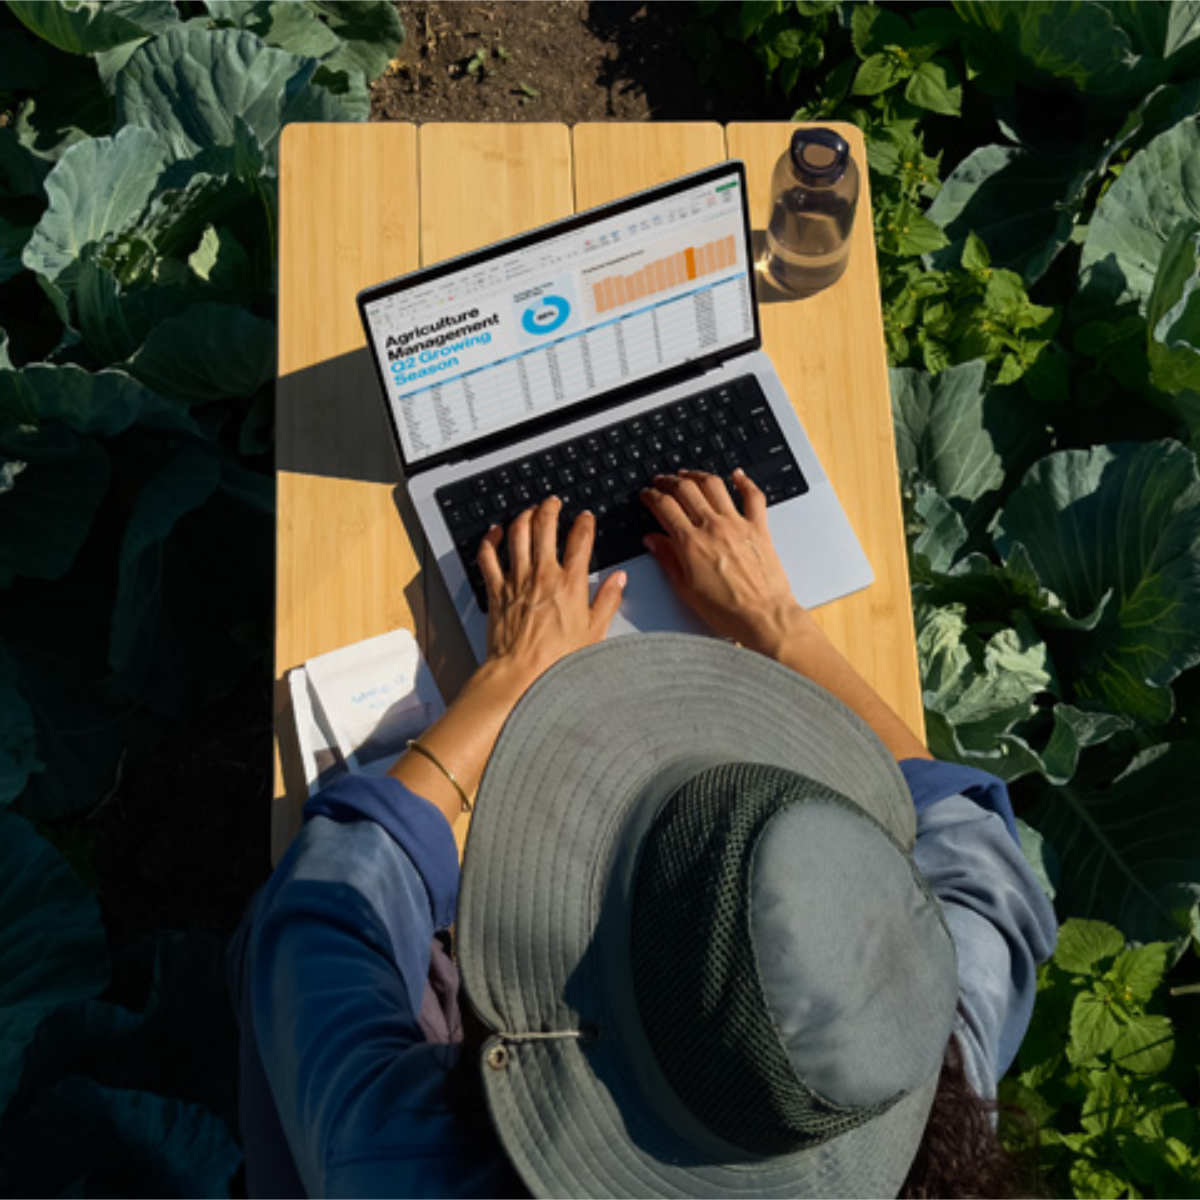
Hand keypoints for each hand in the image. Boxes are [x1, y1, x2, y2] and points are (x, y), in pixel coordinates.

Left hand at [477, 495, 626, 690]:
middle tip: (553, 502)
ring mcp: (517, 579)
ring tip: (530, 510)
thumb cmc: (557, 660)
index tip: (586, 518)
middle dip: (550, 508)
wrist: (520, 674)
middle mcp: (543, 575)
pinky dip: (490, 540)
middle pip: (545, 526)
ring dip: (524, 516)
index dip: (585, 523)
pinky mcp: (497, 590)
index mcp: (570, 583)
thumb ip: (608, 600)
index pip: (580, 540)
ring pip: (518, 534)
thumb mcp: (594, 631)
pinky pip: (489, 556)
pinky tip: (495, 531)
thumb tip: (619, 580)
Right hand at [639, 468, 808, 653]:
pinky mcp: (758, 528)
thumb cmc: (727, 610)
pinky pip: (752, 496)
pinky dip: (744, 481)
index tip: (647, 495)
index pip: (664, 507)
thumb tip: (652, 540)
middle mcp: (713, 527)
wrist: (763, 617)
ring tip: (688, 475)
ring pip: (714, 485)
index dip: (651, 496)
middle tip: (662, 481)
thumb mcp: (686, 589)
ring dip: (697, 475)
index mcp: (691, 543)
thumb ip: (667, 560)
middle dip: (669, 481)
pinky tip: (737, 474)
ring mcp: (737, 524)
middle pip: (686, 489)